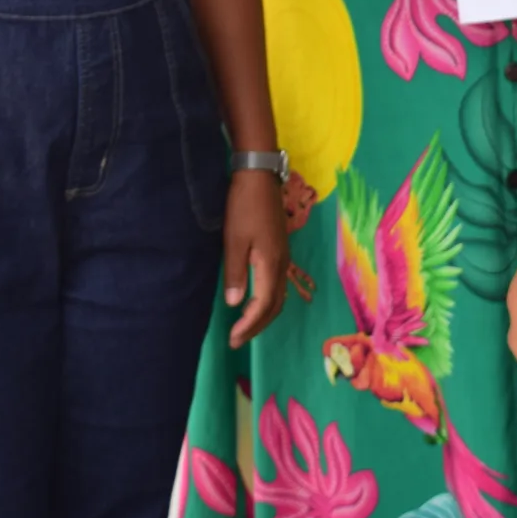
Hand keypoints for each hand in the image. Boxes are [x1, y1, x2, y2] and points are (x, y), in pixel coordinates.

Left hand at [223, 171, 288, 346]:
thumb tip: (236, 304)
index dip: (249, 324)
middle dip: (258, 326)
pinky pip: (277, 284)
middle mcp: (281, 264)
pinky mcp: (279, 249)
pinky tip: (254, 300)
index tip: (233, 338)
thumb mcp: (234, 240)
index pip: (263, 305)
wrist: (259, 178)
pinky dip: (267, 301)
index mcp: (270, 263)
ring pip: (279, 295)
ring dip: (264, 314)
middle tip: (238, 339)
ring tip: (245, 326)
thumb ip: (236, 273)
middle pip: (276, 305)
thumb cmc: (244, 207)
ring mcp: (283, 256)